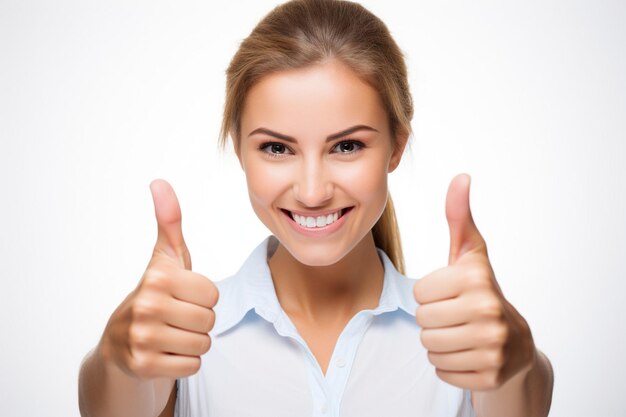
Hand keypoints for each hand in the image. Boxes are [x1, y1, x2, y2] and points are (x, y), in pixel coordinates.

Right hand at [98, 179, 218, 378]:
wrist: (119, 340)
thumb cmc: (156, 292)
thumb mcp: (165, 257)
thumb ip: (170, 220)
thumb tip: (159, 182)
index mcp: (157, 277)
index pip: (213, 294)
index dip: (203, 297)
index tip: (182, 296)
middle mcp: (146, 306)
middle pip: (210, 320)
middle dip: (200, 321)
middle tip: (177, 317)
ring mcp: (142, 338)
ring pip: (203, 344)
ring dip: (193, 342)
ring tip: (171, 333)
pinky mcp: (143, 365)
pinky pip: (192, 365)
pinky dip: (184, 362)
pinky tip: (166, 352)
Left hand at [413, 174, 534, 390]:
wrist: (514, 342)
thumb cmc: (480, 290)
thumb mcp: (470, 253)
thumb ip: (459, 217)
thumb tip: (461, 176)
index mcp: (476, 279)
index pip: (419, 293)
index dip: (430, 294)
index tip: (450, 294)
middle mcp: (488, 312)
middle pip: (422, 321)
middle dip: (432, 319)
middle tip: (454, 316)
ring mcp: (492, 347)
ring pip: (429, 347)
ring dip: (438, 342)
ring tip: (459, 334)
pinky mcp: (490, 374)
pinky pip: (441, 370)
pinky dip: (449, 365)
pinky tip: (466, 353)